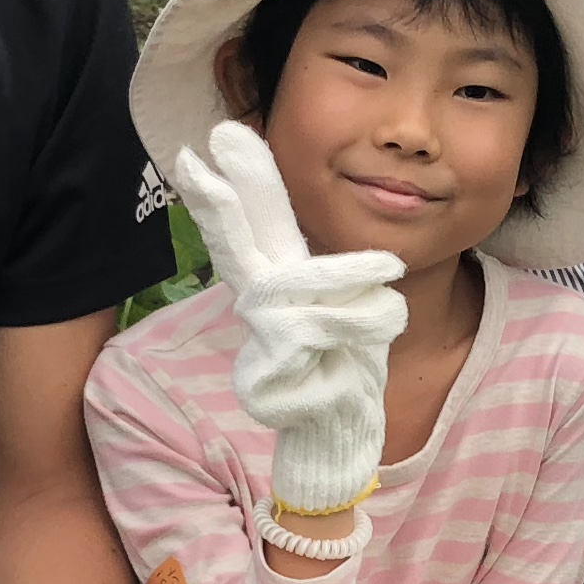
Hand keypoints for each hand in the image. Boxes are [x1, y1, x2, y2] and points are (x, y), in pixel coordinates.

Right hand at [171, 122, 405, 525]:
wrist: (341, 433)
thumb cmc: (343, 362)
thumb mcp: (346, 305)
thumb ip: (332, 270)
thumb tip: (354, 248)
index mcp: (274, 285)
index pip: (246, 231)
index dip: (223, 193)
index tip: (201, 150)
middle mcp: (259, 310)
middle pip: (237, 251)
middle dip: (224, 204)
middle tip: (202, 159)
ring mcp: (260, 346)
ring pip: (311, 292)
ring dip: (360, 294)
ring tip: (382, 301)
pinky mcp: (269, 384)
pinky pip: (330, 337)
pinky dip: (361, 341)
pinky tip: (350, 368)